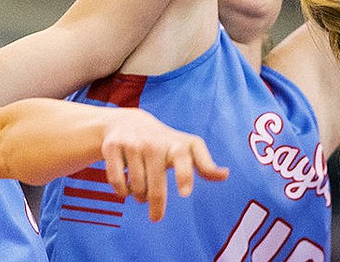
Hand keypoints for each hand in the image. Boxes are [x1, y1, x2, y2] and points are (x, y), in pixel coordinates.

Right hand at [101, 109, 228, 221]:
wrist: (129, 122)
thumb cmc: (164, 142)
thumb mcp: (185, 149)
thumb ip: (204, 164)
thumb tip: (226, 175)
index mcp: (177, 144)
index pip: (184, 157)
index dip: (185, 174)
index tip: (185, 193)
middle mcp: (155, 142)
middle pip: (156, 185)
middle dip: (157, 205)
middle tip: (156, 217)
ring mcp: (134, 143)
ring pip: (136, 186)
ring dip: (139, 196)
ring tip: (142, 194)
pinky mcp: (113, 146)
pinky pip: (117, 180)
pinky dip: (121, 190)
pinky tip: (125, 189)